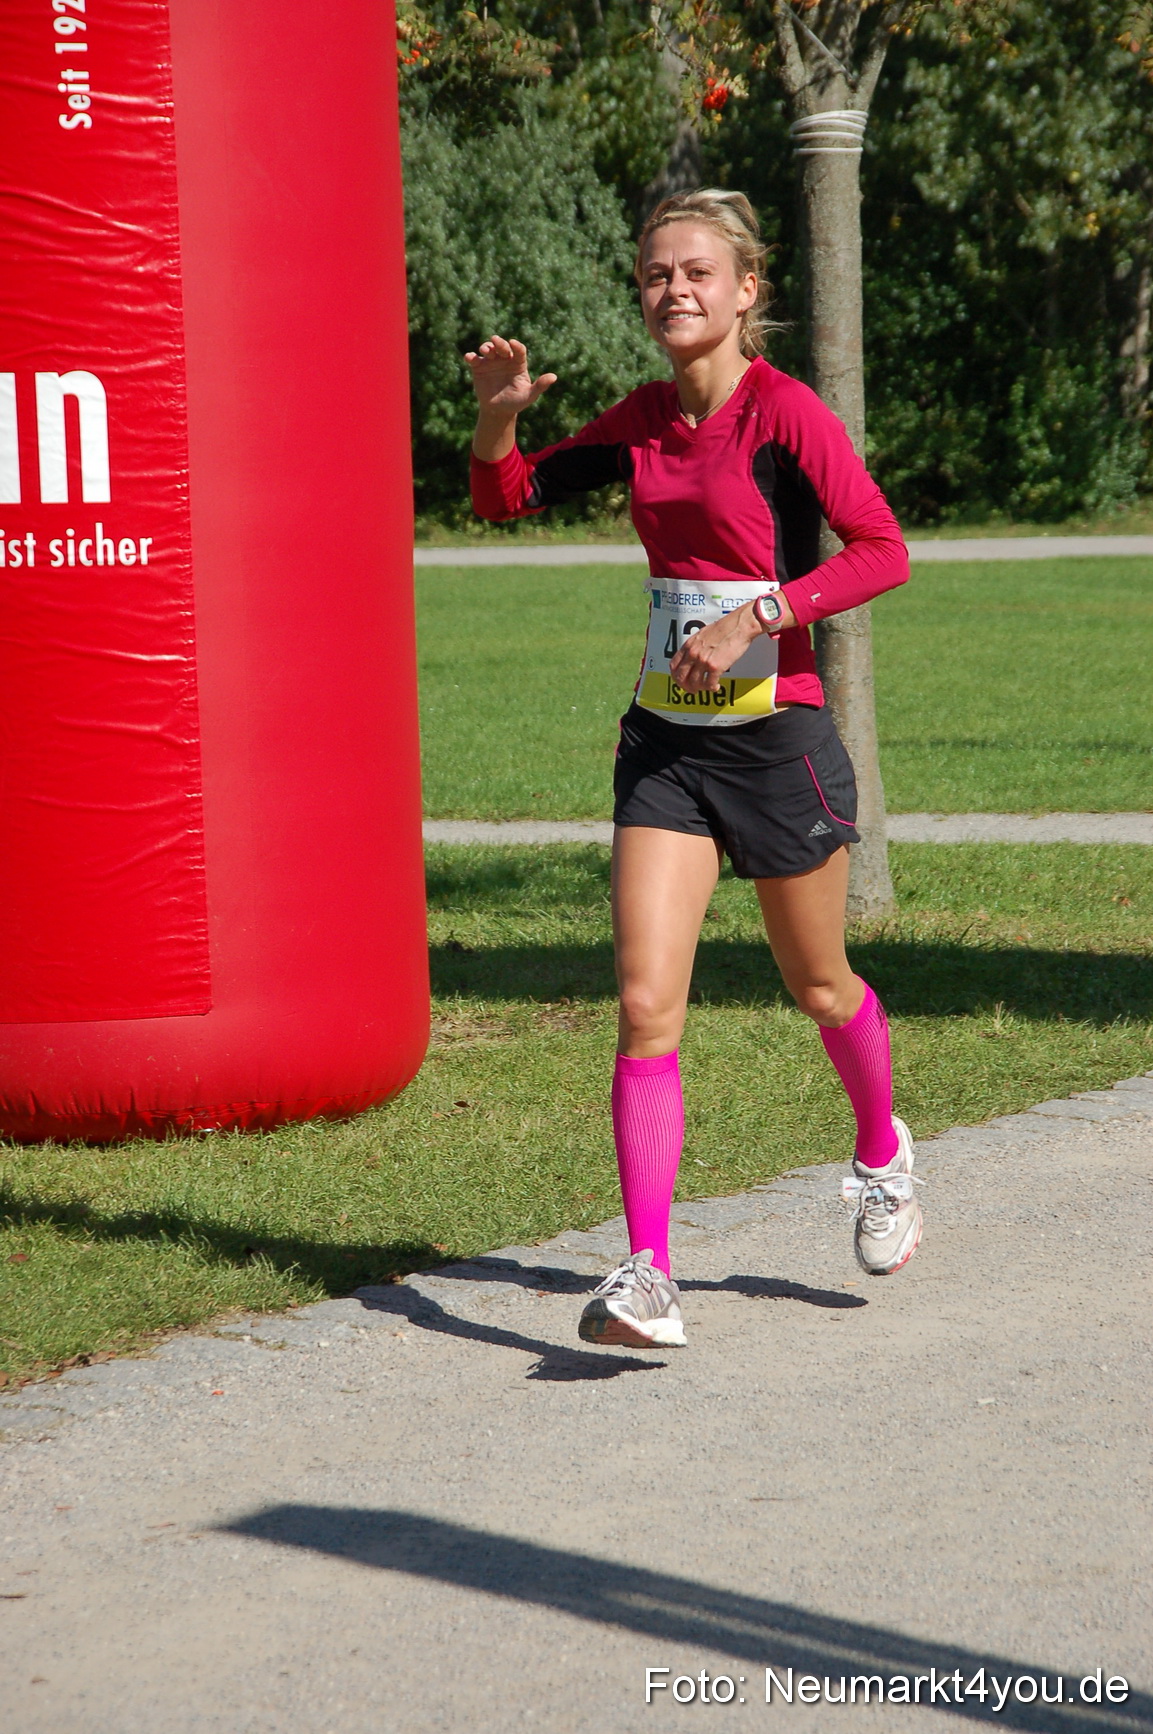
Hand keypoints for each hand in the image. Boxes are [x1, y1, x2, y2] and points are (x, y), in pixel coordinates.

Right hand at [466, 335, 555, 417]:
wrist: (498, 411)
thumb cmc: (516, 402)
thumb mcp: (529, 396)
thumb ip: (540, 386)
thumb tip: (554, 377)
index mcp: (518, 363)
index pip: (518, 350)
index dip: (516, 346)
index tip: (513, 344)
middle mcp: (504, 359)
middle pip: (502, 346)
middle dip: (499, 343)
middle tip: (495, 341)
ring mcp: (491, 362)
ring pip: (488, 349)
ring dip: (486, 347)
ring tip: (485, 351)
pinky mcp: (478, 367)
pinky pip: (474, 359)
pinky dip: (470, 357)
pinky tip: (469, 357)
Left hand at [668, 597, 795, 692]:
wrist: (739, 625)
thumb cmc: (725, 627)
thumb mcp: (703, 634)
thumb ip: (696, 646)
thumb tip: (694, 656)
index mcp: (689, 644)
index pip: (674, 665)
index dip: (676, 676)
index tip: (682, 680)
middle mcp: (693, 653)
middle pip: (681, 677)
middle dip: (685, 686)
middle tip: (692, 689)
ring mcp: (703, 660)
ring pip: (694, 683)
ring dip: (700, 688)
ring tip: (706, 687)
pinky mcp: (716, 667)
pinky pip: (709, 684)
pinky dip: (712, 688)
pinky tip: (716, 686)